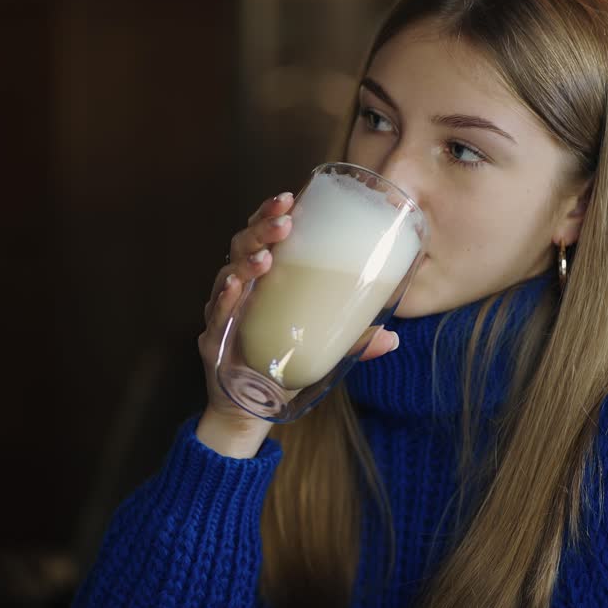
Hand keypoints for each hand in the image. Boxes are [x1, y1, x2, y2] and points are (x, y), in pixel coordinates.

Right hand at [195, 192, 399, 456]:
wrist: (251, 409)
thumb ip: (355, 341)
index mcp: (268, 280)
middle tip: (284, 222)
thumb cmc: (284, 365)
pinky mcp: (214, 338)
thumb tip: (394, 338)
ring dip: (247, 260)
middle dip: (262, 228)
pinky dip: (224, 300)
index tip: (291, 197)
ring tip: (266, 258)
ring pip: (228, 273)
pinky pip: (216, 314)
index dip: (272, 214)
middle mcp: (243, 288)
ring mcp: (226, 311)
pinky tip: (236, 289)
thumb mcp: (325, 349)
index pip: (266, 236)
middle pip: (244, 244)